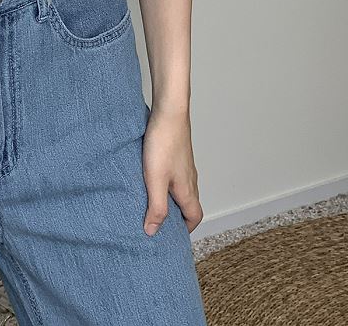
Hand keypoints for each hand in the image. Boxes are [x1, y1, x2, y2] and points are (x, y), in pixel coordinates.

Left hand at [141, 107, 202, 235]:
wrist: (169, 112)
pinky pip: (176, 173)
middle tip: (160, 220)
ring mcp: (184, 164)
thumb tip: (153, 231)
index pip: (195, 216)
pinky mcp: (177, 153)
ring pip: (182, 187)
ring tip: (152, 199)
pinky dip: (167, 181)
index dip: (187, 228)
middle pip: (190, 203)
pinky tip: (152, 175)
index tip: (173, 235)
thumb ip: (156, 207)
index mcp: (187, 189)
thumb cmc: (163, 144)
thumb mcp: (155, 180)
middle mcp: (190, 178)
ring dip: (171, 197)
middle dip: (178, 214)